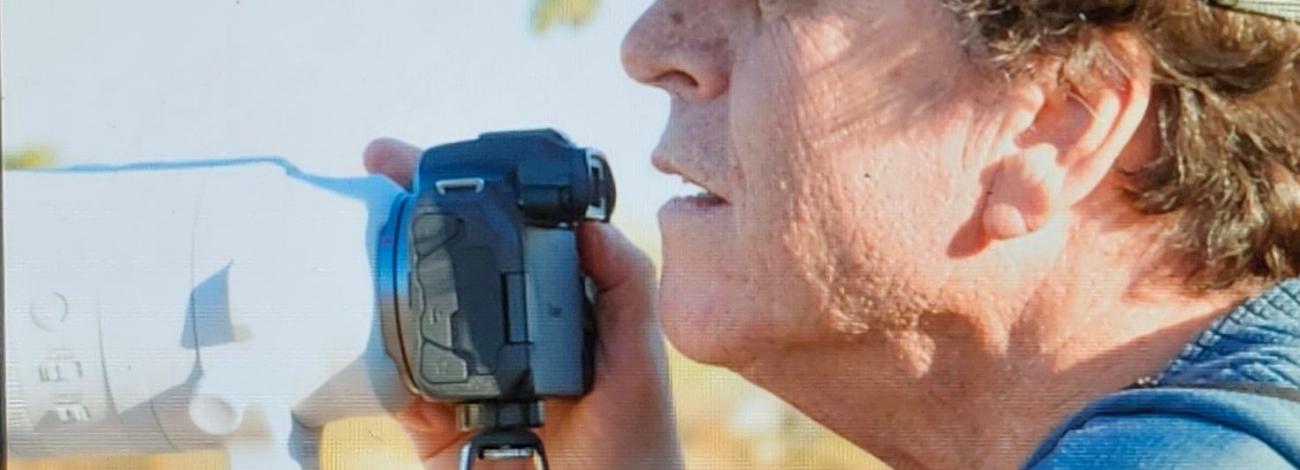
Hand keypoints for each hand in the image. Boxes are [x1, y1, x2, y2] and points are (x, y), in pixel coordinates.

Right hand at [363, 138, 682, 468]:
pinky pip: (388, 381)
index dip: (471, 190)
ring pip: (404, 307)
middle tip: (377, 163)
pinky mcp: (429, 417)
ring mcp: (458, 368)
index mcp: (546, 299)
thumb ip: (624, 287)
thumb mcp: (638, 355)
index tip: (445, 157)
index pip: (503, 232)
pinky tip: (358, 309)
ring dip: (372, 263)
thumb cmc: (633, 438)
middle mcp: (496, 325)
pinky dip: (370, 351)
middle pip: (441, 255)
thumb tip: (593, 227)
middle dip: (404, 206)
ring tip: (353, 223)